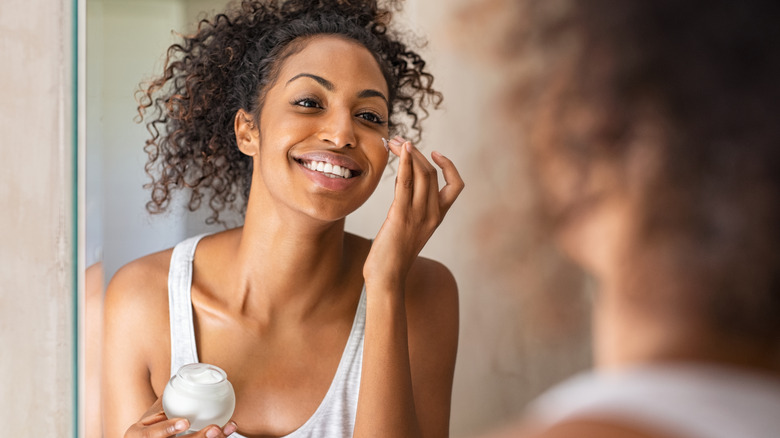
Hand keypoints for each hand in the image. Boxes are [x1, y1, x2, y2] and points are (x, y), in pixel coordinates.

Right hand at [124, 397, 237, 437]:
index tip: (185, 422)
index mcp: (140, 435)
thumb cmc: (147, 430)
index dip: (169, 428)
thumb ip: (163, 402)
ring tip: (229, 427)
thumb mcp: (148, 418)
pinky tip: (229, 430)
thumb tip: (180, 376)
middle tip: (215, 429)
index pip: (154, 434)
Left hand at [363, 136, 463, 289]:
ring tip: (394, 141)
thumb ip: (411, 210)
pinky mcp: (401, 216)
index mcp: (438, 217)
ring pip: (421, 174)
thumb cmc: (393, 257)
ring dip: (408, 153)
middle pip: (432, 173)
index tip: (434, 153)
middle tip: (400, 140)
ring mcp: (418, 215)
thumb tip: (403, 188)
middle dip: (417, 152)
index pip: (456, 185)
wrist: (387, 278)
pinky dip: (403, 163)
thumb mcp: (409, 230)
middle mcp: (432, 214)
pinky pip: (405, 183)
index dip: (449, 166)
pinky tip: (398, 151)